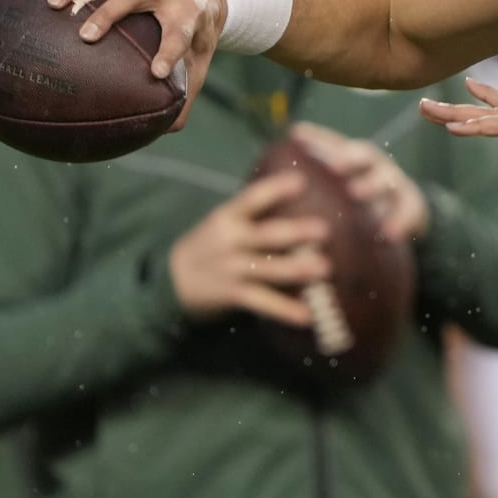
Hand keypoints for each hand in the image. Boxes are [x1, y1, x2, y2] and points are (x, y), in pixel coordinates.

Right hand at [43, 0, 225, 130]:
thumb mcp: (199, 63)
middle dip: (111, 14)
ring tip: (51, 2)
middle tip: (85, 36)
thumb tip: (167, 132)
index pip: (180, 35)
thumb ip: (185, 95)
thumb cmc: (196, 34)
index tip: (154, 73)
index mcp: (188, 15)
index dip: (169, 52)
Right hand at [168, 172, 330, 325]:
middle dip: (295, 232)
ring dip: (296, 269)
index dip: (275, 188)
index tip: (300, 180)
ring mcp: (231, 269)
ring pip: (267, 269)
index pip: (253, 198)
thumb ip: (256, 209)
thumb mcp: (226, 220)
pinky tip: (306, 316)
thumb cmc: (214, 243)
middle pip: (266, 235)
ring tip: (324, 268)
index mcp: (228, 216)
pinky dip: (283, 310)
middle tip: (324, 230)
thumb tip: (303, 185)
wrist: (172, 280)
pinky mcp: (232, 294)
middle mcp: (230, 241)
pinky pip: (262, 302)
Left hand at [289, 121, 430, 242]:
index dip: (316, 137)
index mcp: (354, 159)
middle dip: (348, 158)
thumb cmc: (359, 202)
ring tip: (356, 193)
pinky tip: (390, 235)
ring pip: (385, 180)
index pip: (334, 143)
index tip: (295, 134)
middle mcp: (375, 166)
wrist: (405, 212)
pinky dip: (399, 221)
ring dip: (371, 184)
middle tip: (333, 166)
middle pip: (362, 155)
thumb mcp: (341, 190)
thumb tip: (264, 193)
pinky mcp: (412, 205)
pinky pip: (407, 212)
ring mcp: (395, 184)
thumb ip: (314, 190)